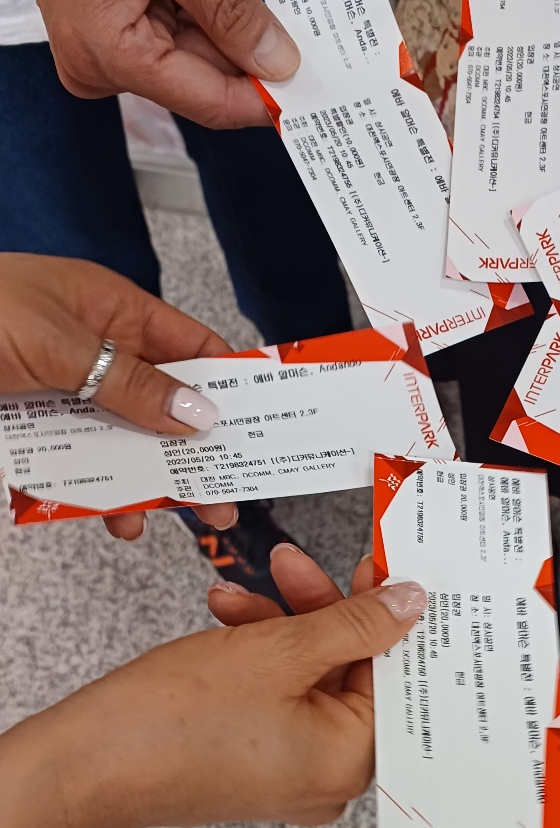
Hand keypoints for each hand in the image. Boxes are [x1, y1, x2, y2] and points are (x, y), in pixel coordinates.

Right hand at [0, 0, 298, 126]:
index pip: (209, 101)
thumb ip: (228, 5)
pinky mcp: (116, 22)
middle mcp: (104, 63)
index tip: (312, 82)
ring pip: (202, 40)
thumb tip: (276, 60)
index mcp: (108, 55)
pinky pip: (181, 18)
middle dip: (245, 20)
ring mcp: (109, 45)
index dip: (266, 93)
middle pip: (210, 69)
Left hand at [0, 253, 237, 537]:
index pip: (191, 343)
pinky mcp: (27, 427)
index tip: (263, 425)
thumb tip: (199, 411)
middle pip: (160, 404)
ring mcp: (57, 390)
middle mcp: (89, 348)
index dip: (230, 383)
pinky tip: (105, 517)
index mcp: (109, 307)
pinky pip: (71, 464)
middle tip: (222, 497)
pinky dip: (89, 492)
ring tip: (163, 521)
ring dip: (141, 482)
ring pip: (118, 442)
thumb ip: (132, 382)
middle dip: (191, 452)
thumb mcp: (62, 346)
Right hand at [0, 573, 426, 827]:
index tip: (372, 569)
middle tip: (292, 563)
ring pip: (307, 681)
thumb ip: (352, 623)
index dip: (383, 615)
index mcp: (350, 761)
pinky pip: (277, 700)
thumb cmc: (175, 718)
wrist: (89, 764)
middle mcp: (329, 779)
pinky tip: (225, 619)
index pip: (392, 675)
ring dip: (277, 627)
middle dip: (316, 612)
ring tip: (234, 594)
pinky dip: (257, 658)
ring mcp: (290, 776)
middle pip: (349, 674)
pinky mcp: (254, 767)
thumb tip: (407, 604)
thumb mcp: (278, 648)